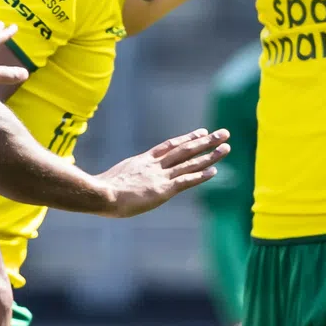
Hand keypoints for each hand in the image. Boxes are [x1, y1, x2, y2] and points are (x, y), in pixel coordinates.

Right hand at [99, 128, 230, 217]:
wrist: (99, 194)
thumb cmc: (99, 191)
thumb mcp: (110, 179)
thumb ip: (119, 179)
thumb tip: (115, 183)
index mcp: (142, 161)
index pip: (169, 146)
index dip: (187, 138)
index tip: (201, 132)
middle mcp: (154, 165)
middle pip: (185, 149)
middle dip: (205, 141)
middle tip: (224, 133)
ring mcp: (159, 176)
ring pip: (190, 162)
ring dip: (209, 154)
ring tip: (226, 147)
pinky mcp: (162, 190)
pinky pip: (185, 181)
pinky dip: (200, 175)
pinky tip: (214, 170)